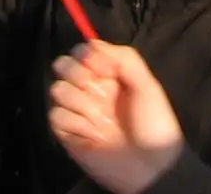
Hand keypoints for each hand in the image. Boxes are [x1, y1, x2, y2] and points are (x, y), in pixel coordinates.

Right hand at [48, 43, 186, 193]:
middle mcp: (90, 90)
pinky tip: (93, 134)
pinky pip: (57, 116)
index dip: (88, 55)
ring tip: (100, 118)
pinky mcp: (68, 133)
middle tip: (97, 89)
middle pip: (63, 64)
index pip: (83, 51)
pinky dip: (75, 123)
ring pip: (58, 89)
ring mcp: (78, 111)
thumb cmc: (154, 123)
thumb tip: (92, 46)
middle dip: (77, 73)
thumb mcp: (147, 83)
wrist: (151, 165)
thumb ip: (124, 57)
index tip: (105, 69)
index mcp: (107, 76)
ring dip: (80, 101)